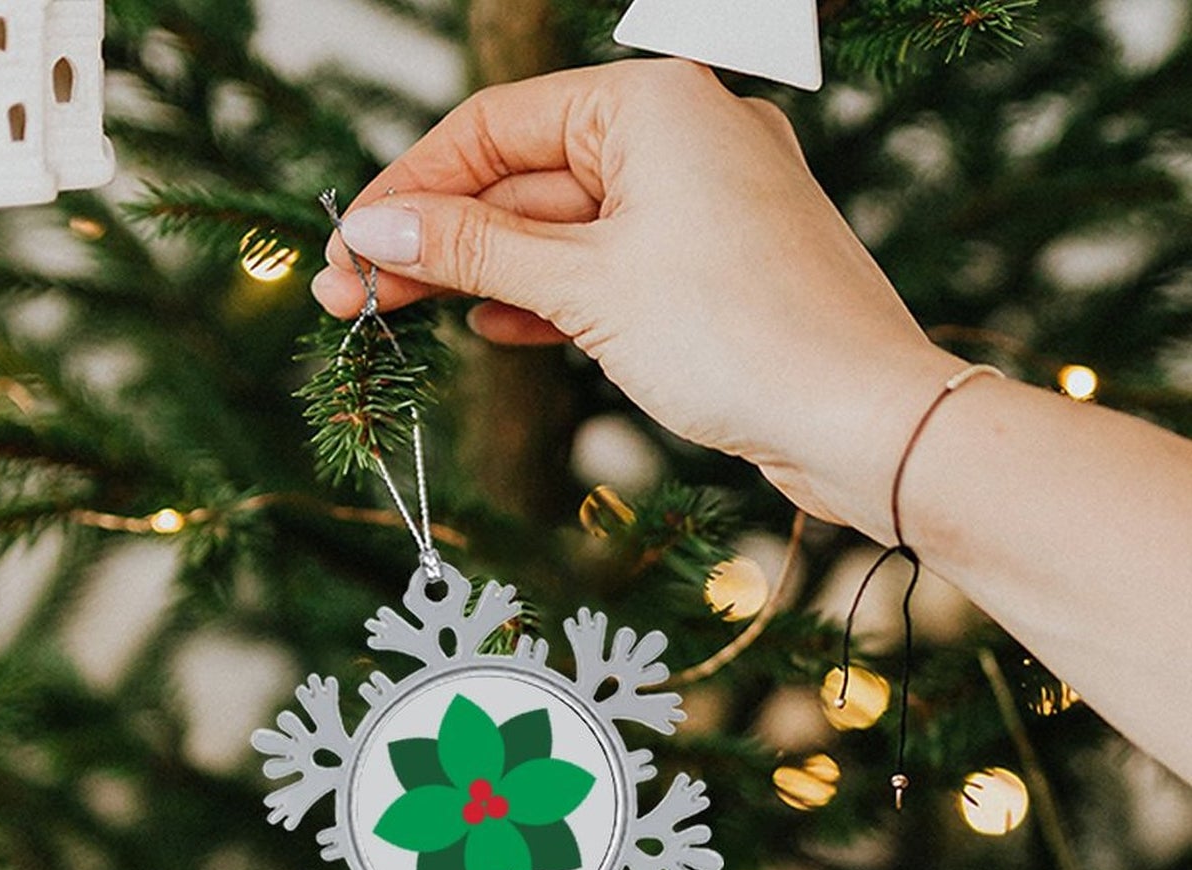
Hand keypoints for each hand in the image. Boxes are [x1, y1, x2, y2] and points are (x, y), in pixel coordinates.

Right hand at [312, 60, 962, 543]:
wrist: (863, 422)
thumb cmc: (740, 337)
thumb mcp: (586, 286)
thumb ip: (473, 251)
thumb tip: (376, 232)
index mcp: (652, 102)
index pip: (496, 127)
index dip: (412, 188)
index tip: (351, 245)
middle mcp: (681, 134)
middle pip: (524, 181)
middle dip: (436, 242)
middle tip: (352, 297)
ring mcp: (702, 203)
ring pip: (564, 231)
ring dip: (483, 274)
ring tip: (399, 316)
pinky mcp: (714, 267)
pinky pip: (610, 268)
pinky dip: (551, 296)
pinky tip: (492, 325)